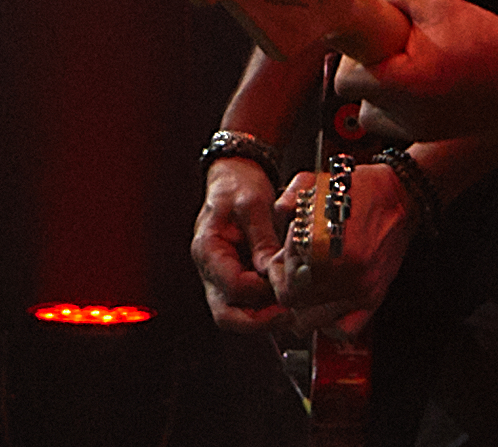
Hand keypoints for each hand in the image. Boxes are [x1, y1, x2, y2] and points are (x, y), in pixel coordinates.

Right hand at [192, 158, 289, 331]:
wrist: (233, 175)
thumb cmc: (237, 185)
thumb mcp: (253, 204)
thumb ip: (262, 239)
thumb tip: (272, 271)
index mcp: (207, 249)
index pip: (232, 286)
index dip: (261, 290)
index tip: (284, 284)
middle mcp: (210, 269)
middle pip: (226, 314)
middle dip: (258, 322)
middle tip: (287, 315)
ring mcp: (220, 277)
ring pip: (235, 315)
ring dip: (262, 318)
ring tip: (290, 309)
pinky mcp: (235, 278)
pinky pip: (246, 304)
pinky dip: (264, 307)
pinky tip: (285, 299)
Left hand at [265, 162, 417, 338]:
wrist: (399, 196)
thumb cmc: (357, 190)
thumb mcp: (313, 184)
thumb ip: (285, 205)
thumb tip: (273, 227)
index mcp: (322, 244)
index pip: (284, 281)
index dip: (278, 271)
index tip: (284, 259)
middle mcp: (341, 271)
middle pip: (294, 303)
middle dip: (287, 288)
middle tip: (292, 273)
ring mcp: (359, 288)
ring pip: (313, 320)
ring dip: (304, 307)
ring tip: (306, 288)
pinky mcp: (374, 297)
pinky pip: (344, 329)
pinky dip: (330, 324)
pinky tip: (325, 306)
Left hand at [334, 0, 497, 140]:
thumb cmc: (487, 38)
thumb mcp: (437, 4)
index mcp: (403, 84)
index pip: (344, 80)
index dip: (350, 55)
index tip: (368, 38)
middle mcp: (407, 116)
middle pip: (355, 98)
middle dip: (364, 70)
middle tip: (389, 47)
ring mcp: (420, 131)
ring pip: (373, 113)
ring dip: (379, 90)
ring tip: (408, 65)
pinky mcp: (432, 135)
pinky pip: (397, 121)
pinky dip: (401, 101)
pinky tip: (425, 78)